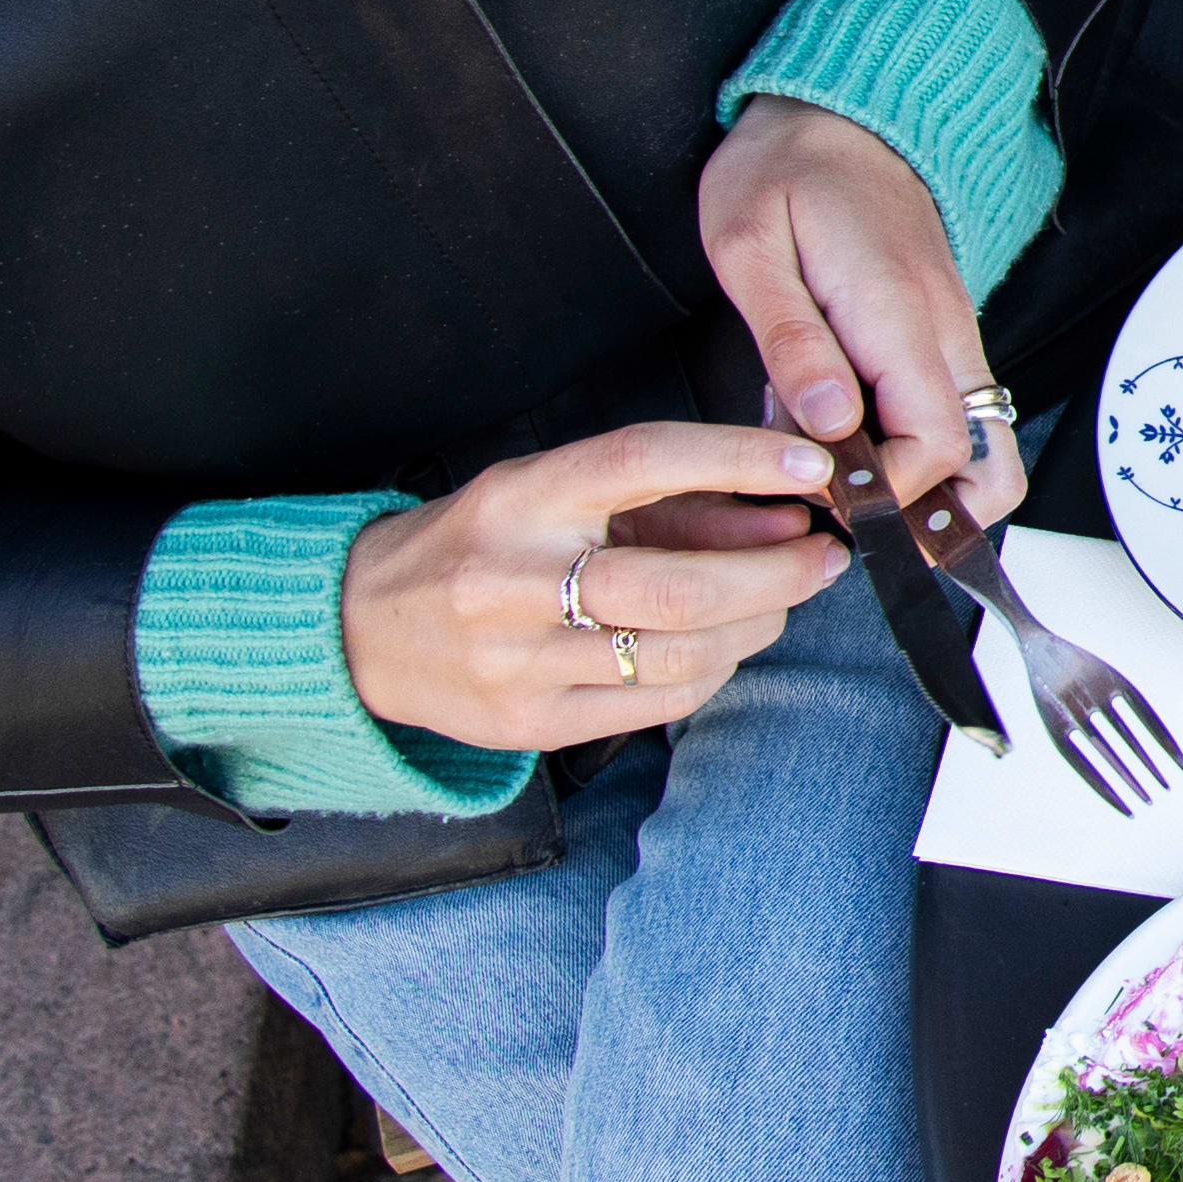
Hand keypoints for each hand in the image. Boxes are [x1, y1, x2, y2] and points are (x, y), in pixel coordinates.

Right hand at [342, 419, 838, 750]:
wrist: (359, 626)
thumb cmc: (480, 543)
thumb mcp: (558, 492)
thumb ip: (671, 499)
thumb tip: (787, 510)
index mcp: (522, 498)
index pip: (643, 462)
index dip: (738, 458)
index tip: (812, 467)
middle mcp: (516, 580)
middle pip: (679, 587)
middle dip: (775, 575)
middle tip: (823, 559)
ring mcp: (520, 661)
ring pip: (680, 655)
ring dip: (756, 627)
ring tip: (778, 601)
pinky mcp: (530, 723)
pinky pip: (656, 705)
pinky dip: (712, 672)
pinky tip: (723, 646)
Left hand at [700, 96, 1028, 528]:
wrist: (836, 109)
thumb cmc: (783, 169)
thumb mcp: (750, 246)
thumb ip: (790, 341)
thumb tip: (831, 427)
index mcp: (898, 313)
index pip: (935, 444)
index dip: (886, 493)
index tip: (820, 496)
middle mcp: (943, 331)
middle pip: (986, 464)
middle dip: (928, 514)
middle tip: (852, 521)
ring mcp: (950, 334)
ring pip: (982, 448)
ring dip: (928, 490)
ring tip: (846, 488)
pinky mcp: (939, 335)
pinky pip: (952, 416)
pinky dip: (913, 450)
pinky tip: (843, 437)